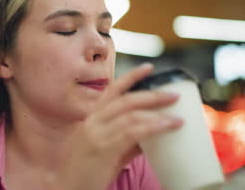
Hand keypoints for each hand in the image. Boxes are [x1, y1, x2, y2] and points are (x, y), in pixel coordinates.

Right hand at [47, 63, 182, 189]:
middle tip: (174, 95)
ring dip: (156, 113)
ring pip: (130, 114)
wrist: (68, 189)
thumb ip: (127, 142)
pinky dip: (151, 127)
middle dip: (151, 94)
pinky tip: (165, 127)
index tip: (148, 67)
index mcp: (91, 119)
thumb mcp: (107, 152)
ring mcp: (96, 134)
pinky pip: (131, 132)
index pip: (111, 91)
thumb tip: (151, 136)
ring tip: (176, 117)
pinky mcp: (102, 148)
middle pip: (124, 99)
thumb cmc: (86, 172)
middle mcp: (92, 122)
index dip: (131, 77)